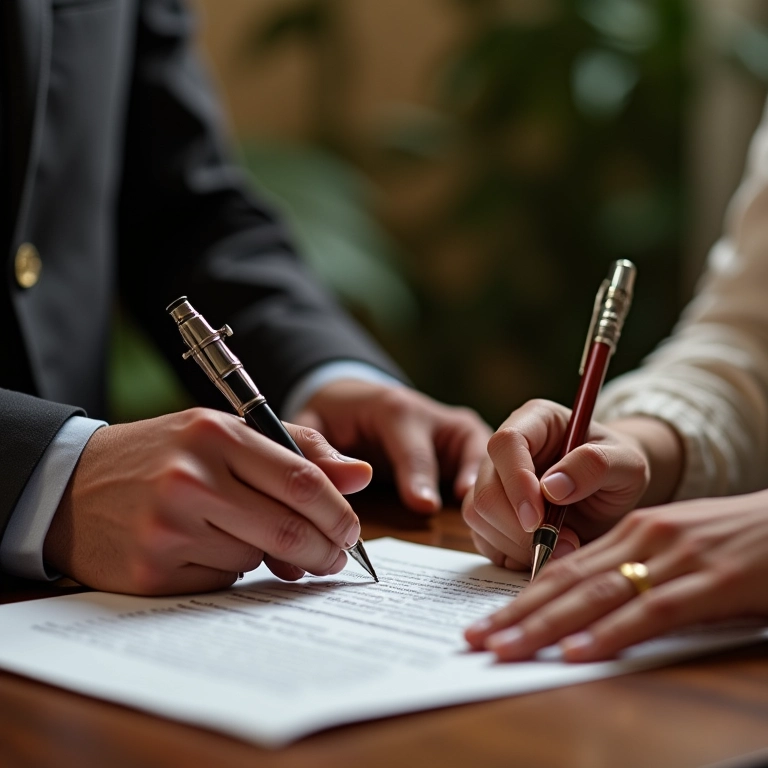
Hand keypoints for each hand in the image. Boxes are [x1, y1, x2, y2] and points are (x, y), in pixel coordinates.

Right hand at [44, 408, 371, 594]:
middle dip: (324, 549)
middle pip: (289, 527)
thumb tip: (361, 475)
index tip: (352, 531)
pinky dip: (230, 568)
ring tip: (239, 533)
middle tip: (333, 557)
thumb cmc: (162, 455)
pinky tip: (204, 548)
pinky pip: (222, 579)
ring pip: (256, 557)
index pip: (301, 480)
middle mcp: (190, 478)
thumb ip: (296, 449)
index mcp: (215, 434)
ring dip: (267, 555)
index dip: (338, 512)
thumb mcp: (223, 433)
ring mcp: (168, 526)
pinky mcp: (152, 570)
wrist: (72, 485)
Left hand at [292, 380, 491, 511]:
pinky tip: (501, 518)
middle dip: (470, 481)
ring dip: (496, 484)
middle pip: (464, 449)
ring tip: (501, 518)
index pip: (411, 447)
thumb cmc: (335, 417)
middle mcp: (436, 417)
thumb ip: (320, 448)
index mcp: (396, 408)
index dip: (418, 476)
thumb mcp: (314, 422)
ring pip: (489, 456)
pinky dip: (500, 490)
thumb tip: (347, 479)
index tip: (424, 506)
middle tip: (475, 514)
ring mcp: (459, 431)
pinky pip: (494, 468)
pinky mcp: (472, 448)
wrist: (360, 401)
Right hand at [462, 399, 658, 570]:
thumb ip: (595, 466)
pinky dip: (511, 554)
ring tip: (562, 548)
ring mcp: (493, 481)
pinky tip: (543, 552)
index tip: (538, 518)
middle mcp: (505, 449)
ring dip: (517, 544)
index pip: (506, 443)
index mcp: (534, 420)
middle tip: (562, 543)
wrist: (614, 492)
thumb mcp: (627, 462)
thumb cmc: (619, 468)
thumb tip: (552, 488)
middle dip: (518, 526)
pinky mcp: (490, 513)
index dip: (516, 481)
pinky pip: (483, 538)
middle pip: (485, 487)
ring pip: (478, 515)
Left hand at [465, 491, 767, 660]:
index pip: (564, 567)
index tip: (488, 623)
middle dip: (518, 613)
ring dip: (546, 625)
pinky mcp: (711, 581)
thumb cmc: (737, 541)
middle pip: (567, 580)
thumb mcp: (677, 548)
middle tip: (477, 640)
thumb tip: (588, 605)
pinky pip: (651, 611)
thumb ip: (635, 568)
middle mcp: (644, 538)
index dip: (522, 597)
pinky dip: (611, 633)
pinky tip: (578, 652)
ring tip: (506, 648)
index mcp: (632, 531)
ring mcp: (675, 558)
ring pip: (596, 594)